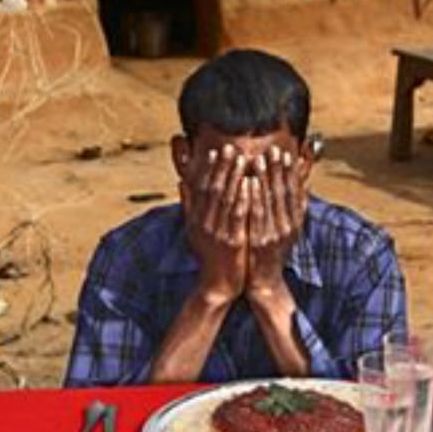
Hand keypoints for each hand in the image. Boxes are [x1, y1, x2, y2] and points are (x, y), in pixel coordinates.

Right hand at [180, 144, 257, 302]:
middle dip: (223, 167)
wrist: (217, 284)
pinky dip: (243, 197)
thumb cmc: (209, 255)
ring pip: (226, 198)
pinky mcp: (232, 241)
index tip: (216, 151)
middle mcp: (204, 223)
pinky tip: (250, 182)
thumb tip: (182, 181)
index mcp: (196, 219)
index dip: (209, 169)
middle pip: (213, 189)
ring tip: (242, 157)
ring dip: (234, 176)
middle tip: (230, 147)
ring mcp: (218, 232)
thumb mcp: (194, 230)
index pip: (201, 189)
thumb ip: (189, 205)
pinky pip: (238, 215)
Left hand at [226, 148, 310, 307]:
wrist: (263, 280)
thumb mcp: (288, 229)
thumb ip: (294, 207)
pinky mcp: (258, 240)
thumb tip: (302, 182)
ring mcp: (273, 233)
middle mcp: (287, 226)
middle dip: (278, 170)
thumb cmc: (272, 251)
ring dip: (265, 178)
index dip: (290, 172)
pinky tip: (248, 182)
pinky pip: (256, 214)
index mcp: (295, 222)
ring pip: (270, 200)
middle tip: (273, 149)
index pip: (294, 192)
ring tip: (260, 159)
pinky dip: (253, 196)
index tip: (285, 154)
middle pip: (283, 192)